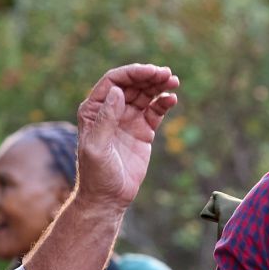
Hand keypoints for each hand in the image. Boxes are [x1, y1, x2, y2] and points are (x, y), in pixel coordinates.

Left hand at [75, 63, 179, 210]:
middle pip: (132, 85)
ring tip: (173, 82)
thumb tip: (117, 91)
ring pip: (145, 95)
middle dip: (149, 76)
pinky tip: (172, 99)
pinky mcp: (143, 131)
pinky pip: (155, 111)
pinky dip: (164, 103)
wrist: (108, 198)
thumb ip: (106, 119)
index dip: (132, 73)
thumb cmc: (96, 174)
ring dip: (159, 86)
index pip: (114, 81)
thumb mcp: (97, 147)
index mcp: (94, 109)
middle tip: (167, 75)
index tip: (151, 71)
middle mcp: (111, 110)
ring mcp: (128, 119)